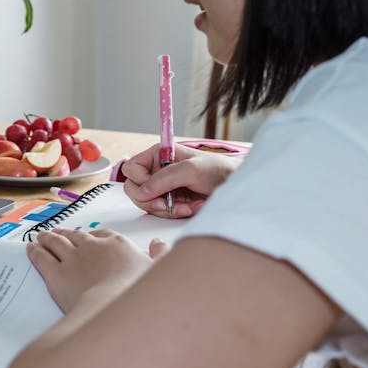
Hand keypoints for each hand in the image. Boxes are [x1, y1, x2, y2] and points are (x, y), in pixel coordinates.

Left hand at [27, 228, 167, 313]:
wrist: (115, 311)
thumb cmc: (138, 295)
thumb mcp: (158, 271)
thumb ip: (160, 255)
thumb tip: (159, 244)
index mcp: (117, 244)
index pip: (102, 234)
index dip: (93, 236)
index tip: (88, 237)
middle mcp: (92, 246)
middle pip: (75, 236)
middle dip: (66, 233)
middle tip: (59, 233)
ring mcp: (72, 258)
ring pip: (55, 242)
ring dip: (47, 237)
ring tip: (41, 236)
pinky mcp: (55, 274)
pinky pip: (41, 257)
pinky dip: (34, 251)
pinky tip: (30, 249)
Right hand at [123, 143, 242, 217]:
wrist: (235, 187)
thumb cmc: (218, 170)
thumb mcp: (192, 170)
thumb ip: (165, 179)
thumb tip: (142, 191)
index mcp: (159, 154)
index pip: (131, 167)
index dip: (138, 179)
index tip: (152, 188)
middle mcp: (157, 170)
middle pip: (134, 188)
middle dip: (150, 199)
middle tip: (165, 204)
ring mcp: (162, 187)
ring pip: (146, 203)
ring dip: (165, 209)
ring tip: (186, 205)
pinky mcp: (169, 202)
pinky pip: (159, 212)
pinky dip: (173, 213)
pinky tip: (189, 208)